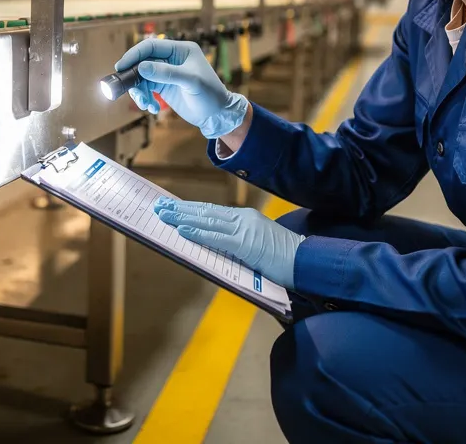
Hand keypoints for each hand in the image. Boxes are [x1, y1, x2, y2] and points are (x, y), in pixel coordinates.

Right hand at [115, 39, 248, 138]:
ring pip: (142, 77)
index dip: (135, 54)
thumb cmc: (210, 94)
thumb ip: (167, 73)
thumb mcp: (191, 81)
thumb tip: (141, 67)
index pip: (151, 46)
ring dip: (139, 91)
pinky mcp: (164, 86)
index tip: (121, 66)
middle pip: (143, 61)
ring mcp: (166, 73)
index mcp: (181, 50)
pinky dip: (145, 98)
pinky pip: (146, 89)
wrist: (217, 114)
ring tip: (144, 104)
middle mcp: (172, 59)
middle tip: (126, 88)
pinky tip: (152, 108)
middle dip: (134, 76)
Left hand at [154, 198, 303, 289]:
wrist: (307, 260)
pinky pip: (215, 236)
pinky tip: (181, 228)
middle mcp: (243, 218)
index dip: (191, 209)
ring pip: (206, 220)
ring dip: (181, 217)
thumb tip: (217, 247)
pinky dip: (197, 232)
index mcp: (246, 219)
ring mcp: (244, 229)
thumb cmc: (286, 258)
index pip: (212, 212)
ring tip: (163, 214)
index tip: (173, 206)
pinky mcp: (245, 242)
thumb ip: (239, 243)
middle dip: (180, 209)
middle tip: (158, 205)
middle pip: (205, 211)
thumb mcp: (259, 246)